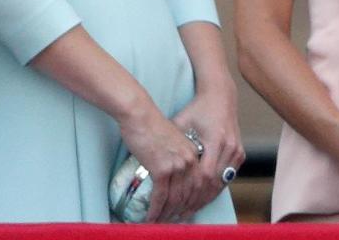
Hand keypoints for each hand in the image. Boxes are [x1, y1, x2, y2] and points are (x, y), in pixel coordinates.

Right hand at [117, 102, 203, 222]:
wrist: (140, 115)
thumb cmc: (153, 126)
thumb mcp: (174, 141)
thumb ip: (178, 157)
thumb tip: (175, 177)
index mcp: (195, 153)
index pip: (198, 185)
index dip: (192, 203)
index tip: (184, 213)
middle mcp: (190, 160)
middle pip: (188, 195)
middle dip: (179, 212)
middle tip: (171, 222)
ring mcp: (177, 165)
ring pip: (174, 199)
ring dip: (166, 215)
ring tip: (159, 223)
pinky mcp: (162, 169)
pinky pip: (160, 197)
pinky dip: (154, 211)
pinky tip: (149, 218)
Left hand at [171, 77, 245, 215]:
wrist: (221, 96)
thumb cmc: (198, 108)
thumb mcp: (182, 121)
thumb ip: (172, 142)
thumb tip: (152, 161)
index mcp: (215, 139)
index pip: (203, 174)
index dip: (189, 191)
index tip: (176, 201)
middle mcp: (228, 146)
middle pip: (212, 183)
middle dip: (195, 200)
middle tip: (178, 213)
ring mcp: (236, 150)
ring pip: (221, 184)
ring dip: (205, 198)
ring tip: (188, 210)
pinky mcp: (240, 153)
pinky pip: (227, 177)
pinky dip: (215, 189)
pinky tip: (202, 197)